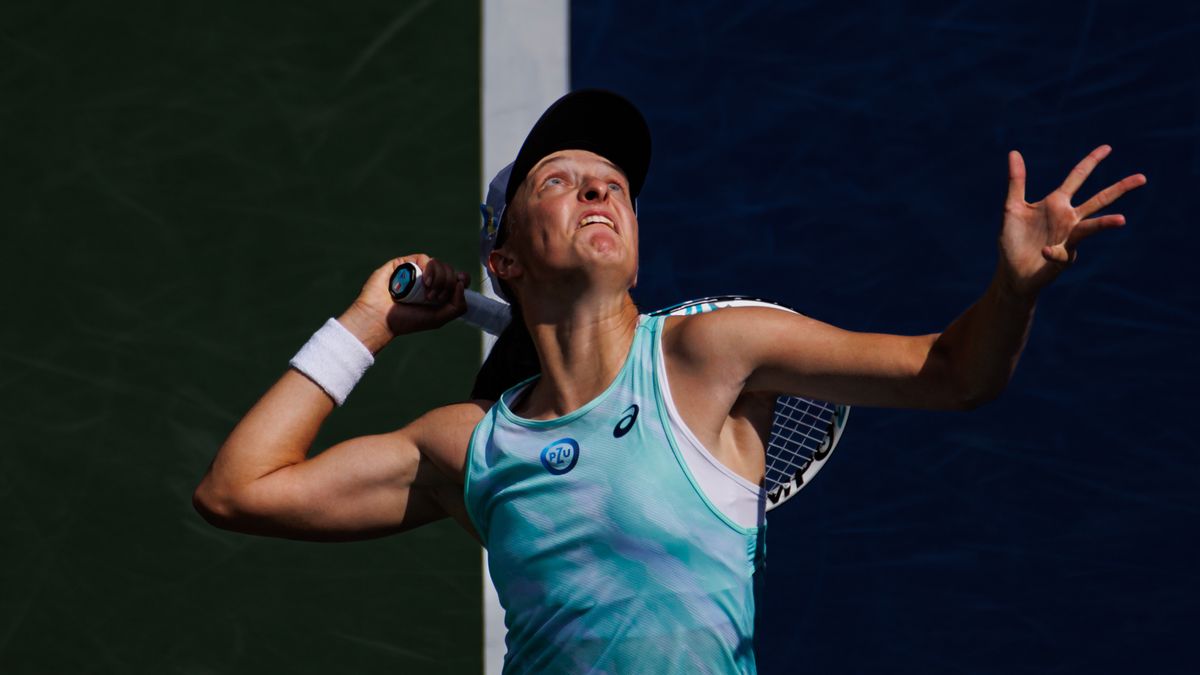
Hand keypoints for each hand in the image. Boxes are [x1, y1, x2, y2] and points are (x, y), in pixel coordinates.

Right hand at [337, 254, 469, 352]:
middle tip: (435, 299)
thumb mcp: (439, 319)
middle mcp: (428, 279)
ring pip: (439, 263)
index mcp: (437, 291)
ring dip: (440, 279)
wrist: (380, 318)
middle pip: (450, 270)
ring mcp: (416, 271)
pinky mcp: (404, 263)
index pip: (457, 278)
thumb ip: (458, 306)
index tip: (460, 285)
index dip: (462, 279)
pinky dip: (430, 269)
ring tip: (428, 295)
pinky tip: (424, 283)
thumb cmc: (407, 320)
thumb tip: (461, 283)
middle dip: (447, 284)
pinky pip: (424, 258)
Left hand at [999, 146, 1146, 297]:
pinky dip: (1051, 252)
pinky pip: (1060, 253)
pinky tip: (1044, 251)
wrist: (1012, 272)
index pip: (1077, 177)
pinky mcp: (1063, 258)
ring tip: (1121, 220)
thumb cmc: (1013, 239)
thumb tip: (1014, 152)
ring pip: (1092, 228)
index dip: (1091, 161)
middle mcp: (1068, 218)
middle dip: (1119, 188)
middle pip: (1098, 200)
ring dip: (1105, 224)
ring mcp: (1069, 238)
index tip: (1108, 147)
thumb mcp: (1012, 207)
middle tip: (1142, 177)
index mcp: (1057, 203)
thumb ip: (1016, 181)